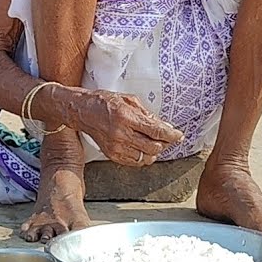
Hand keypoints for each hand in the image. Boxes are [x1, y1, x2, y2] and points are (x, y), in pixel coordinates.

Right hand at [61, 88, 183, 166]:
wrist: (82, 111)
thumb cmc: (104, 102)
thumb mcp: (128, 100)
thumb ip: (147, 114)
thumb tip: (164, 126)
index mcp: (126, 117)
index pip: (156, 131)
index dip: (171, 135)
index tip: (179, 136)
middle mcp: (121, 134)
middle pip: (153, 147)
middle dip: (164, 143)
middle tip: (167, 138)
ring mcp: (115, 147)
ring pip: (145, 157)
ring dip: (154, 151)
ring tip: (153, 142)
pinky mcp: (111, 155)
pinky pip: (135, 162)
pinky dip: (142, 157)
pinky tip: (142, 148)